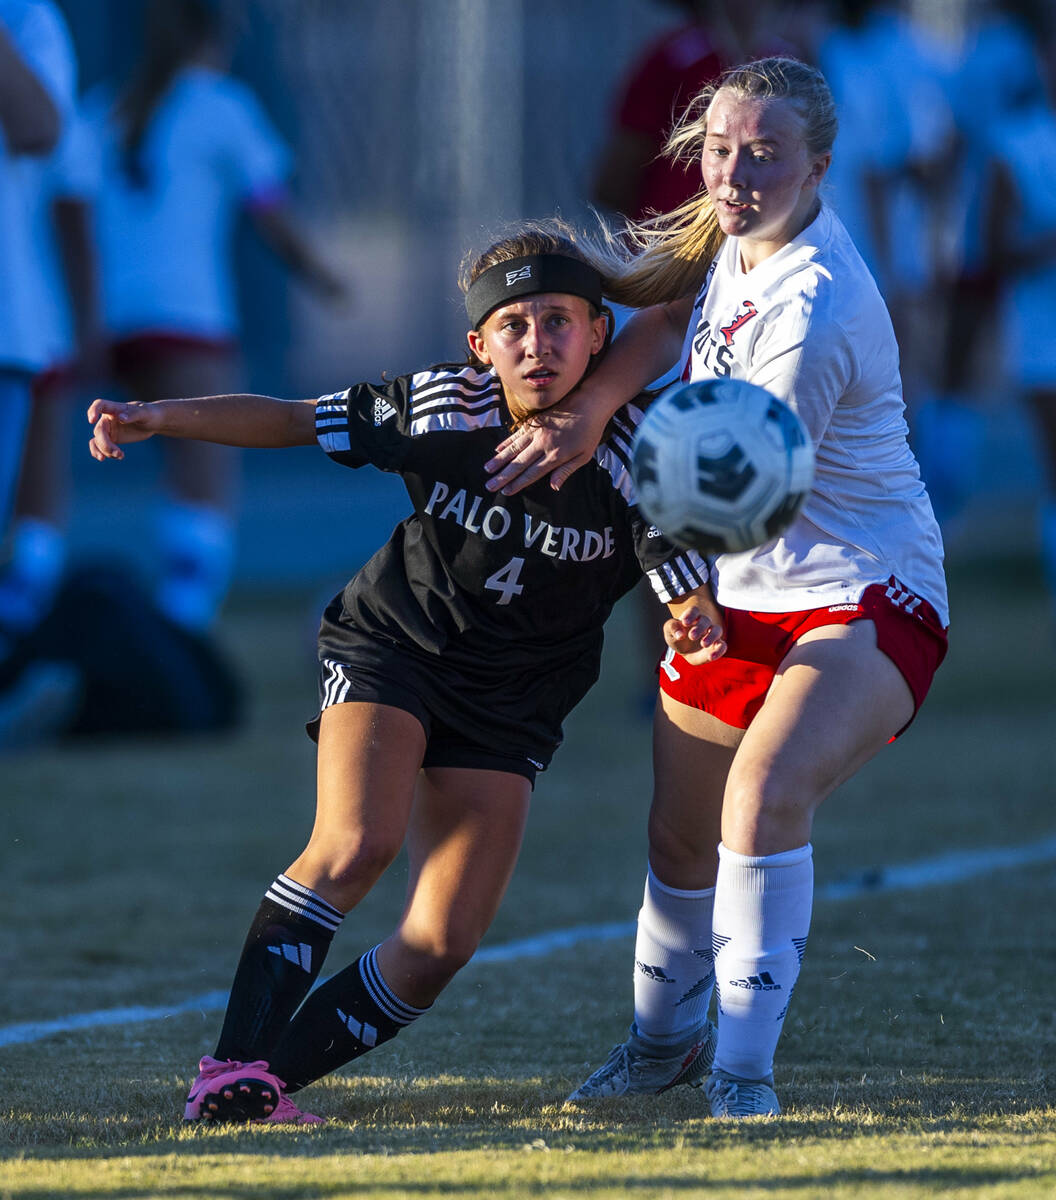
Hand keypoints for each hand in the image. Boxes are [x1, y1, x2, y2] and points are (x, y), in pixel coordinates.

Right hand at [87, 397, 160, 460]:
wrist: (153, 422)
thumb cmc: (149, 414)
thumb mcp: (145, 413)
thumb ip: (133, 414)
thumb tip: (121, 418)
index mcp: (115, 408)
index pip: (100, 405)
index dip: (93, 411)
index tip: (91, 421)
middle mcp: (108, 418)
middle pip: (99, 430)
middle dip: (105, 443)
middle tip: (118, 453)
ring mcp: (109, 429)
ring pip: (98, 440)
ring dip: (105, 451)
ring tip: (120, 456)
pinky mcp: (111, 439)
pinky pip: (100, 446)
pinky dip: (102, 453)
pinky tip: (117, 457)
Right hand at [485, 401, 608, 494]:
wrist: (590, 401)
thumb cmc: (590, 431)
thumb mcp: (584, 455)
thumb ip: (566, 471)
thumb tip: (554, 487)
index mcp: (555, 455)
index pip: (532, 473)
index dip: (518, 483)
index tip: (506, 491)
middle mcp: (542, 444)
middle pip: (519, 463)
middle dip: (503, 476)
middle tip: (489, 486)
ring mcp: (537, 431)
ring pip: (514, 448)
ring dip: (499, 460)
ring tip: (487, 469)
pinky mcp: (535, 421)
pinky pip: (517, 434)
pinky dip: (506, 442)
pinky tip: (497, 449)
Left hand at [662, 604, 726, 665]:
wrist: (684, 650)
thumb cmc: (677, 637)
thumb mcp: (669, 632)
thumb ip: (672, 629)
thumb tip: (680, 634)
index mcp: (692, 617)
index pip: (694, 611)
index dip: (690, 615)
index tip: (684, 622)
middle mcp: (704, 624)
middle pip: (705, 620)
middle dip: (699, 627)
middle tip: (692, 636)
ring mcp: (712, 634)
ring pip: (717, 630)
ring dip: (712, 636)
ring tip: (703, 644)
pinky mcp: (717, 646)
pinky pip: (723, 646)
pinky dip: (719, 651)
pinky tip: (711, 656)